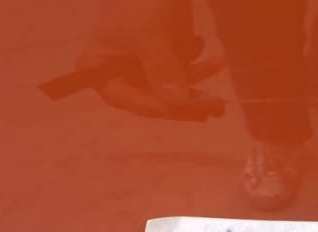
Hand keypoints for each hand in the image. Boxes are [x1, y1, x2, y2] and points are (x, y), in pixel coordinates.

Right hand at [78, 0, 225, 120]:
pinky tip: (197, 41)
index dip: (165, 108)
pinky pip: (177, 72)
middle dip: (186, 99)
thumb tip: (178, 103)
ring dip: (196, 77)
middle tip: (217, 106)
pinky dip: (193, 63)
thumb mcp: (150, 34)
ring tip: (218, 63)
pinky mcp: (156, 59)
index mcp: (99, 71)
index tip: (195, 111)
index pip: (134, 101)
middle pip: (153, 99)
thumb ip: (161, 69)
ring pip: (169, 88)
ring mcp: (137, 67)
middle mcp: (116, 75)